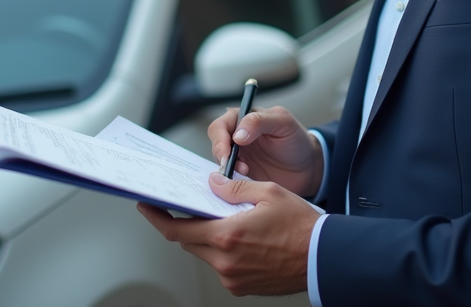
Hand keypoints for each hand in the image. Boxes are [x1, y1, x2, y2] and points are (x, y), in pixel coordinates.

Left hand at [137, 173, 318, 295]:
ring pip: (205, 254)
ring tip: (222, 220)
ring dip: (206, 237)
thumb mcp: (269, 193)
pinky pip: (221, 267)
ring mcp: (232, 278)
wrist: (323, 258)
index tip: (146, 207)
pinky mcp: (241, 287)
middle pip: (188, 242)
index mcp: (228, 235)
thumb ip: (234, 188)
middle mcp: (225, 261)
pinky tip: (238, 238)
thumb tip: (212, 183)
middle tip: (185, 208)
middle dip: (184, 224)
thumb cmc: (301, 226)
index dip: (158, 218)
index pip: (178, 230)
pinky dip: (222, 251)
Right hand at [209, 105, 323, 196]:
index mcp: (243, 118)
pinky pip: (227, 179)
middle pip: (216, 144)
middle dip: (221, 155)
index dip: (220, 139)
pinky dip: (231, 182)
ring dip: (227, 169)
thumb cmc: (297, 140)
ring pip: (219, 163)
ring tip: (245, 173)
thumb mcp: (283, 123)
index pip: (220, 126)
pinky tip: (243, 183)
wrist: (308, 168)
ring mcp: (238, 157)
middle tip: (230, 167)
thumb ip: (259, 121)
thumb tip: (237, 134)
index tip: (227, 153)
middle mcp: (236, 137)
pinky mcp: (241, 176)